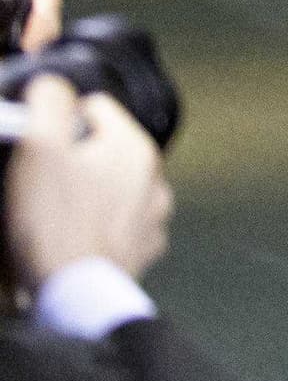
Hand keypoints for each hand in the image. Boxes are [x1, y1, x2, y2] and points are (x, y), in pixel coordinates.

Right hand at [7, 76, 169, 291]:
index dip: (59, 119)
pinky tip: (74, 236)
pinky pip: (118, 224)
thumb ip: (49, 104)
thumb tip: (53, 85)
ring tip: (56, 213)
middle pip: (105, 147)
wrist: (74, 295)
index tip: (40, 141)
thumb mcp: (40, 150)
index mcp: (134, 146)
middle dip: (74, 158)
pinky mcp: (142, 249)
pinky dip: (98, 225)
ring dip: (88, 192)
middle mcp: (154, 178)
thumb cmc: (56, 226)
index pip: (96, 107)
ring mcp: (152, 216)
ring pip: (114, 186)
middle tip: (42, 182)